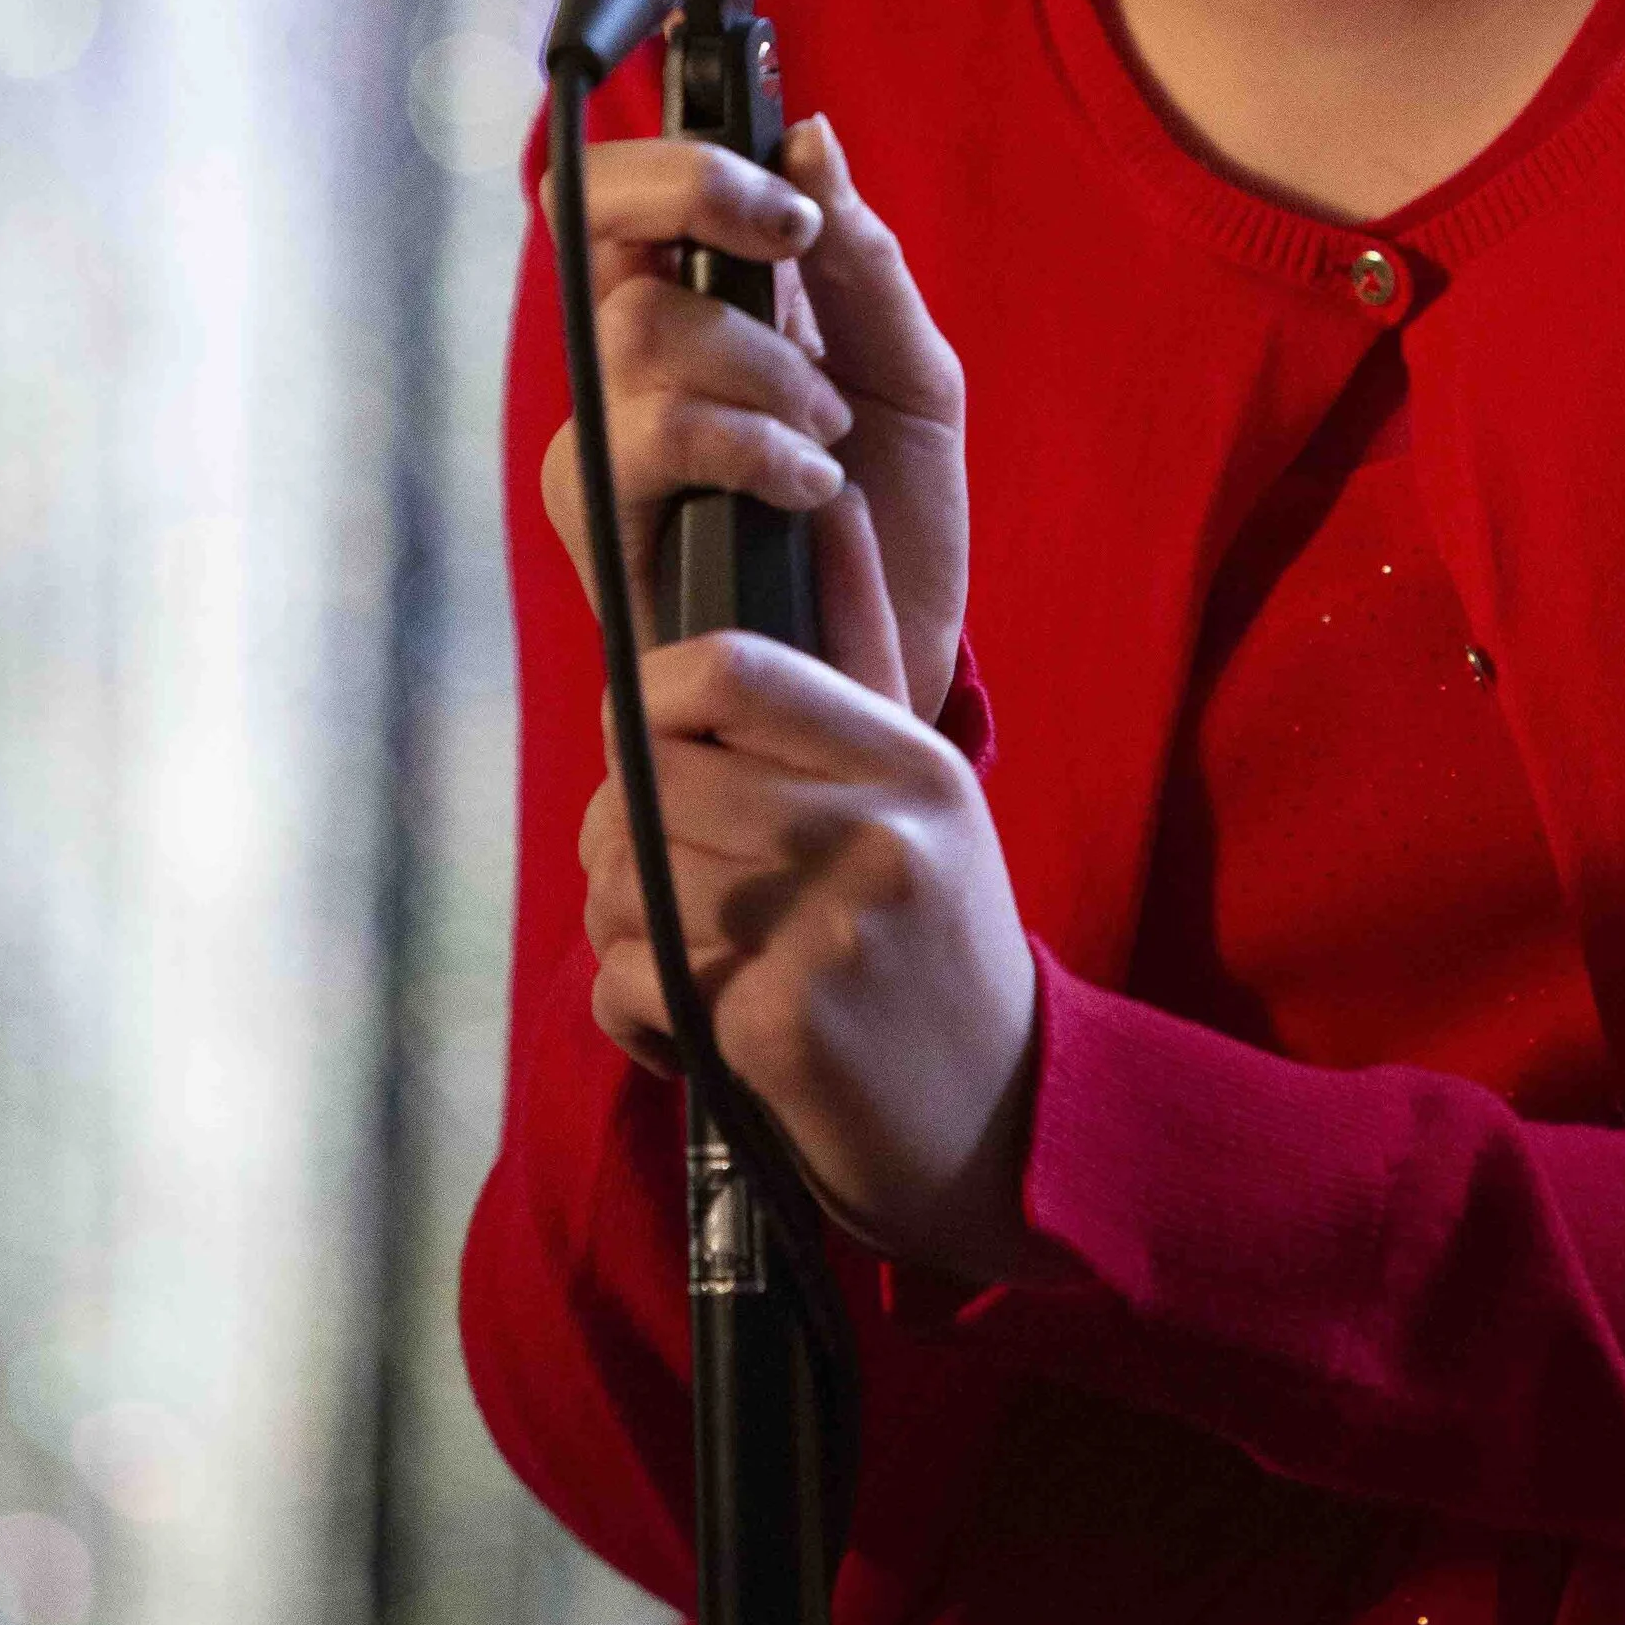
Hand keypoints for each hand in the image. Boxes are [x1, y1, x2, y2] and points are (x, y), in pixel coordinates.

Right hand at [539, 113, 968, 727]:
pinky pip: (648, 435)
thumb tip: (811, 135)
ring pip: (636, 329)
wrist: (892, 663)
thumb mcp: (911, 374)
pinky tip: (813, 491)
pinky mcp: (602, 526)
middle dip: (711, 215)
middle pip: (594, 225)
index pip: (616, 191)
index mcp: (693, 308)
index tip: (787, 196)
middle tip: (799, 253)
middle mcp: (625, 366)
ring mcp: (603, 444)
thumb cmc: (893, 520)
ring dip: (763, 364)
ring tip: (829, 433)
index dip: (676, 157)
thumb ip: (861, 262)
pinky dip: (751, 444)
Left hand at [579, 628, 1040, 1282]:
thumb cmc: (938, 944)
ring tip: (680, 961)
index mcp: (910, 761)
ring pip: (624, 881)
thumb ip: (863, 651)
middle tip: (651, 877)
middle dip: (616, 831)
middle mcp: (880, 832)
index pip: (732, 670)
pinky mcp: (783, 1028)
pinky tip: (692, 1035)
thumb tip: (829, 497)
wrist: (1007, 1127)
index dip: (651, 693)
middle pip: (651, 779)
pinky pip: (628, 984)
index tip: (642, 740)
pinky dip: (633, 1017)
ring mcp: (833, 931)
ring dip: (621, 928)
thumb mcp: (926, 793)